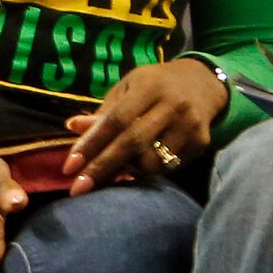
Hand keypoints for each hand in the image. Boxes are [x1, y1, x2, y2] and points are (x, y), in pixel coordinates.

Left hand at [62, 58, 226, 188]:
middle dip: (102, 167)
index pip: (116, 119)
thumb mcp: (128, 88)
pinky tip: (138, 165)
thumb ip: (104, 111)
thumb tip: (72, 126)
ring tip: (113, 169)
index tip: (69, 166)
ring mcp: (189, 125)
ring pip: (151, 162)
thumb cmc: (155, 86)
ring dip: (126, 171)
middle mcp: (173, 105)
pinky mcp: (201, 142)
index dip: (91, 144)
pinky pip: (168, 167)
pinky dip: (147, 171)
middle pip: (132, 143)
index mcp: (149, 86)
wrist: (203, 83)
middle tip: (78, 188)